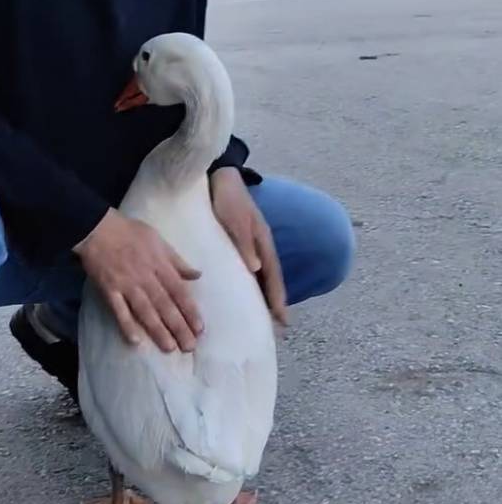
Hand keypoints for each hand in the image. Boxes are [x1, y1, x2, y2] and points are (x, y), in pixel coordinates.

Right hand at [75, 209, 202, 352]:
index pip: (179, 292)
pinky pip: (119, 311)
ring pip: (146, 312)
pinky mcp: (109, 291)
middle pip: (165, 306)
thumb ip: (177, 261)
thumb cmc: (131, 232)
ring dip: (158, 331)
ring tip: (169, 348)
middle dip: (178, 327)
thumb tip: (197, 275)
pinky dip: (127, 325)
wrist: (97, 228)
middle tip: (189, 346)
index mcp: (160, 266)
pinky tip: (136, 341)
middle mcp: (146, 279)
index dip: (190, 311)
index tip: (199, 329)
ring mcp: (127, 286)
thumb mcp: (159, 241)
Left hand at [210, 168, 287, 327]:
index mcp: (263, 242)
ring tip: (266, 315)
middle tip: (279, 325)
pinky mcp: (240, 242)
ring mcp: (253, 244)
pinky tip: (248, 291)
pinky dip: (253, 282)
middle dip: (275, 301)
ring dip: (265, 294)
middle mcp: (261, 246)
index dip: (278, 297)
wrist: (221, 177)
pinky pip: (251, 267)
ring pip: (262, 275)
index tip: (282, 318)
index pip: (273, 276)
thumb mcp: (236, 220)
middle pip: (271, 279)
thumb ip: (245, 243)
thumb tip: (257, 269)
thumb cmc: (228, 198)